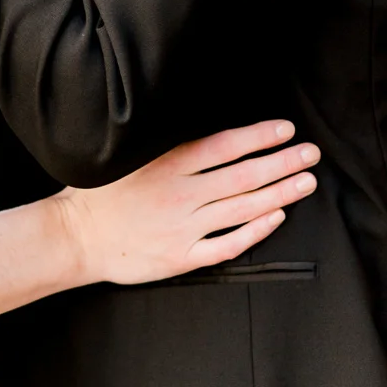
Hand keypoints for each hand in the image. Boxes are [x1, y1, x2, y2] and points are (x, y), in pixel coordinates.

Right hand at [57, 122, 318, 286]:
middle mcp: (181, 193)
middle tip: (311, 154)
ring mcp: (183, 227)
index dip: (259, 137)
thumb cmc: (99, 192)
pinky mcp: (181, 256)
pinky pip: (227, 244)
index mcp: (168, 164)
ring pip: (242, 208)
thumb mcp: (128, 155)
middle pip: (244, 175)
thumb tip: (208, 134)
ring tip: (305, 183)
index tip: (287, 130)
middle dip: (283, 163)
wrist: (75, 237)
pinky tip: (276, 219)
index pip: (225, 146)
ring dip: (279, 194)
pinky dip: (254, 231)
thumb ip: (167, 148)